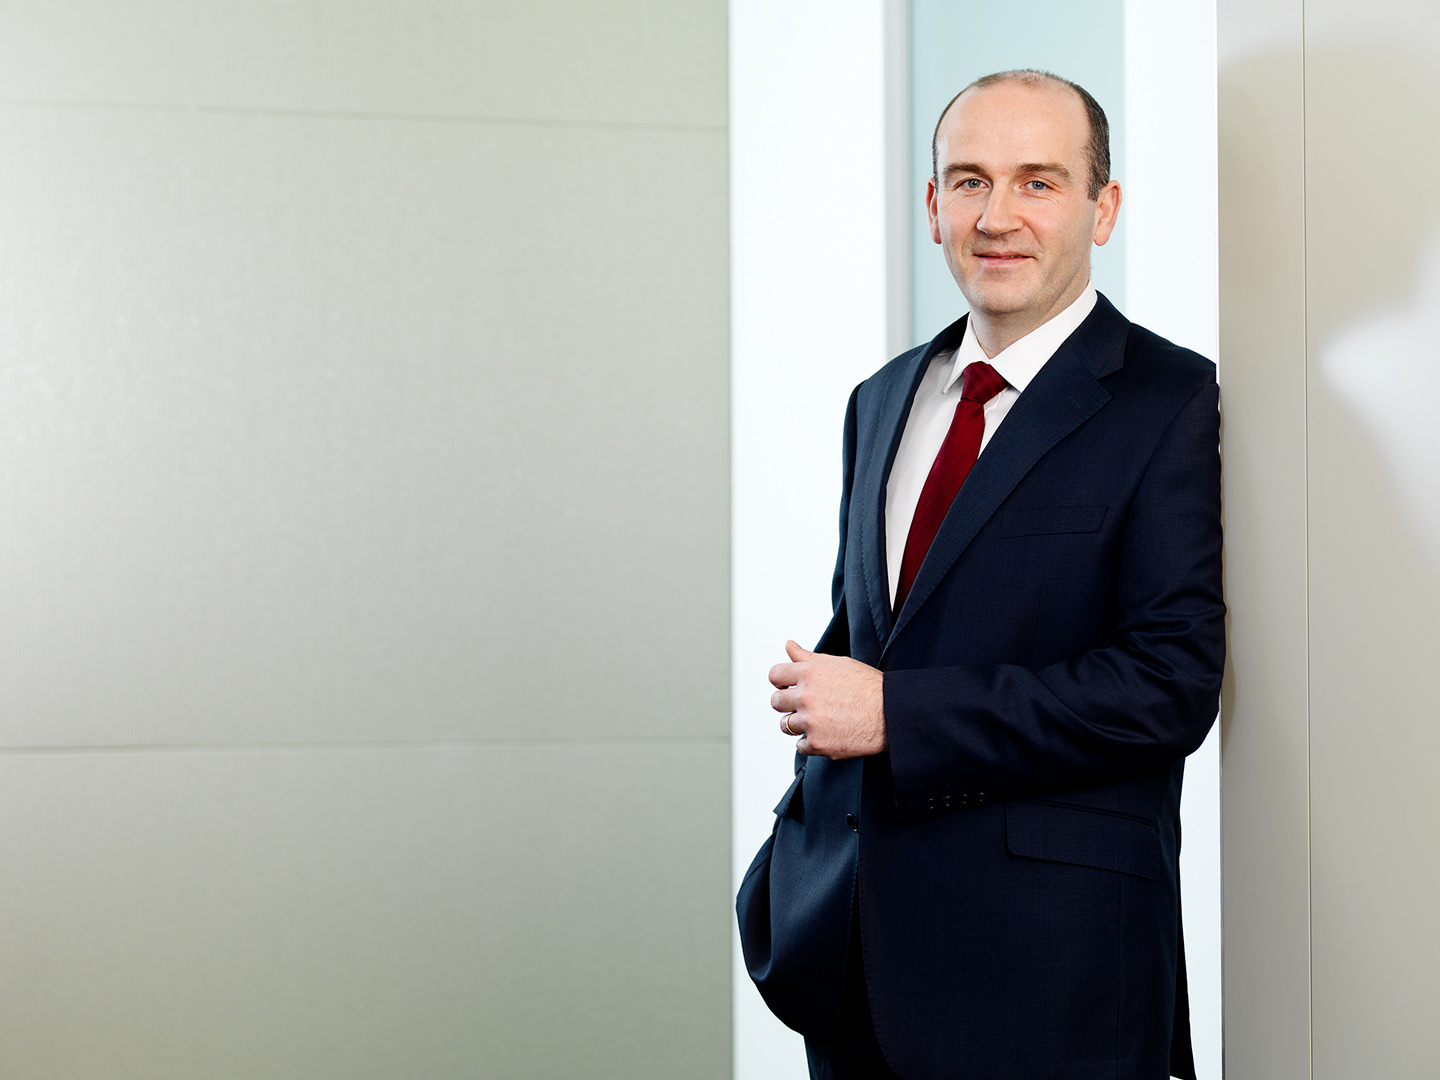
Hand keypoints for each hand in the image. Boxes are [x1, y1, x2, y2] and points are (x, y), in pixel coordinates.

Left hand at [769, 640, 885, 758]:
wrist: (891, 714)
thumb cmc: (869, 687)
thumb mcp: (838, 664)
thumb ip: (808, 657)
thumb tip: (789, 646)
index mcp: (810, 673)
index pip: (775, 675)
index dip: (781, 681)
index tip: (787, 686)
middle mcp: (806, 697)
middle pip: (776, 702)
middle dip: (787, 703)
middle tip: (806, 705)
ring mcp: (811, 722)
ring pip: (785, 725)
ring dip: (797, 724)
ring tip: (818, 720)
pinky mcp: (818, 743)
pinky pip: (800, 746)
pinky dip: (811, 742)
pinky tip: (827, 733)